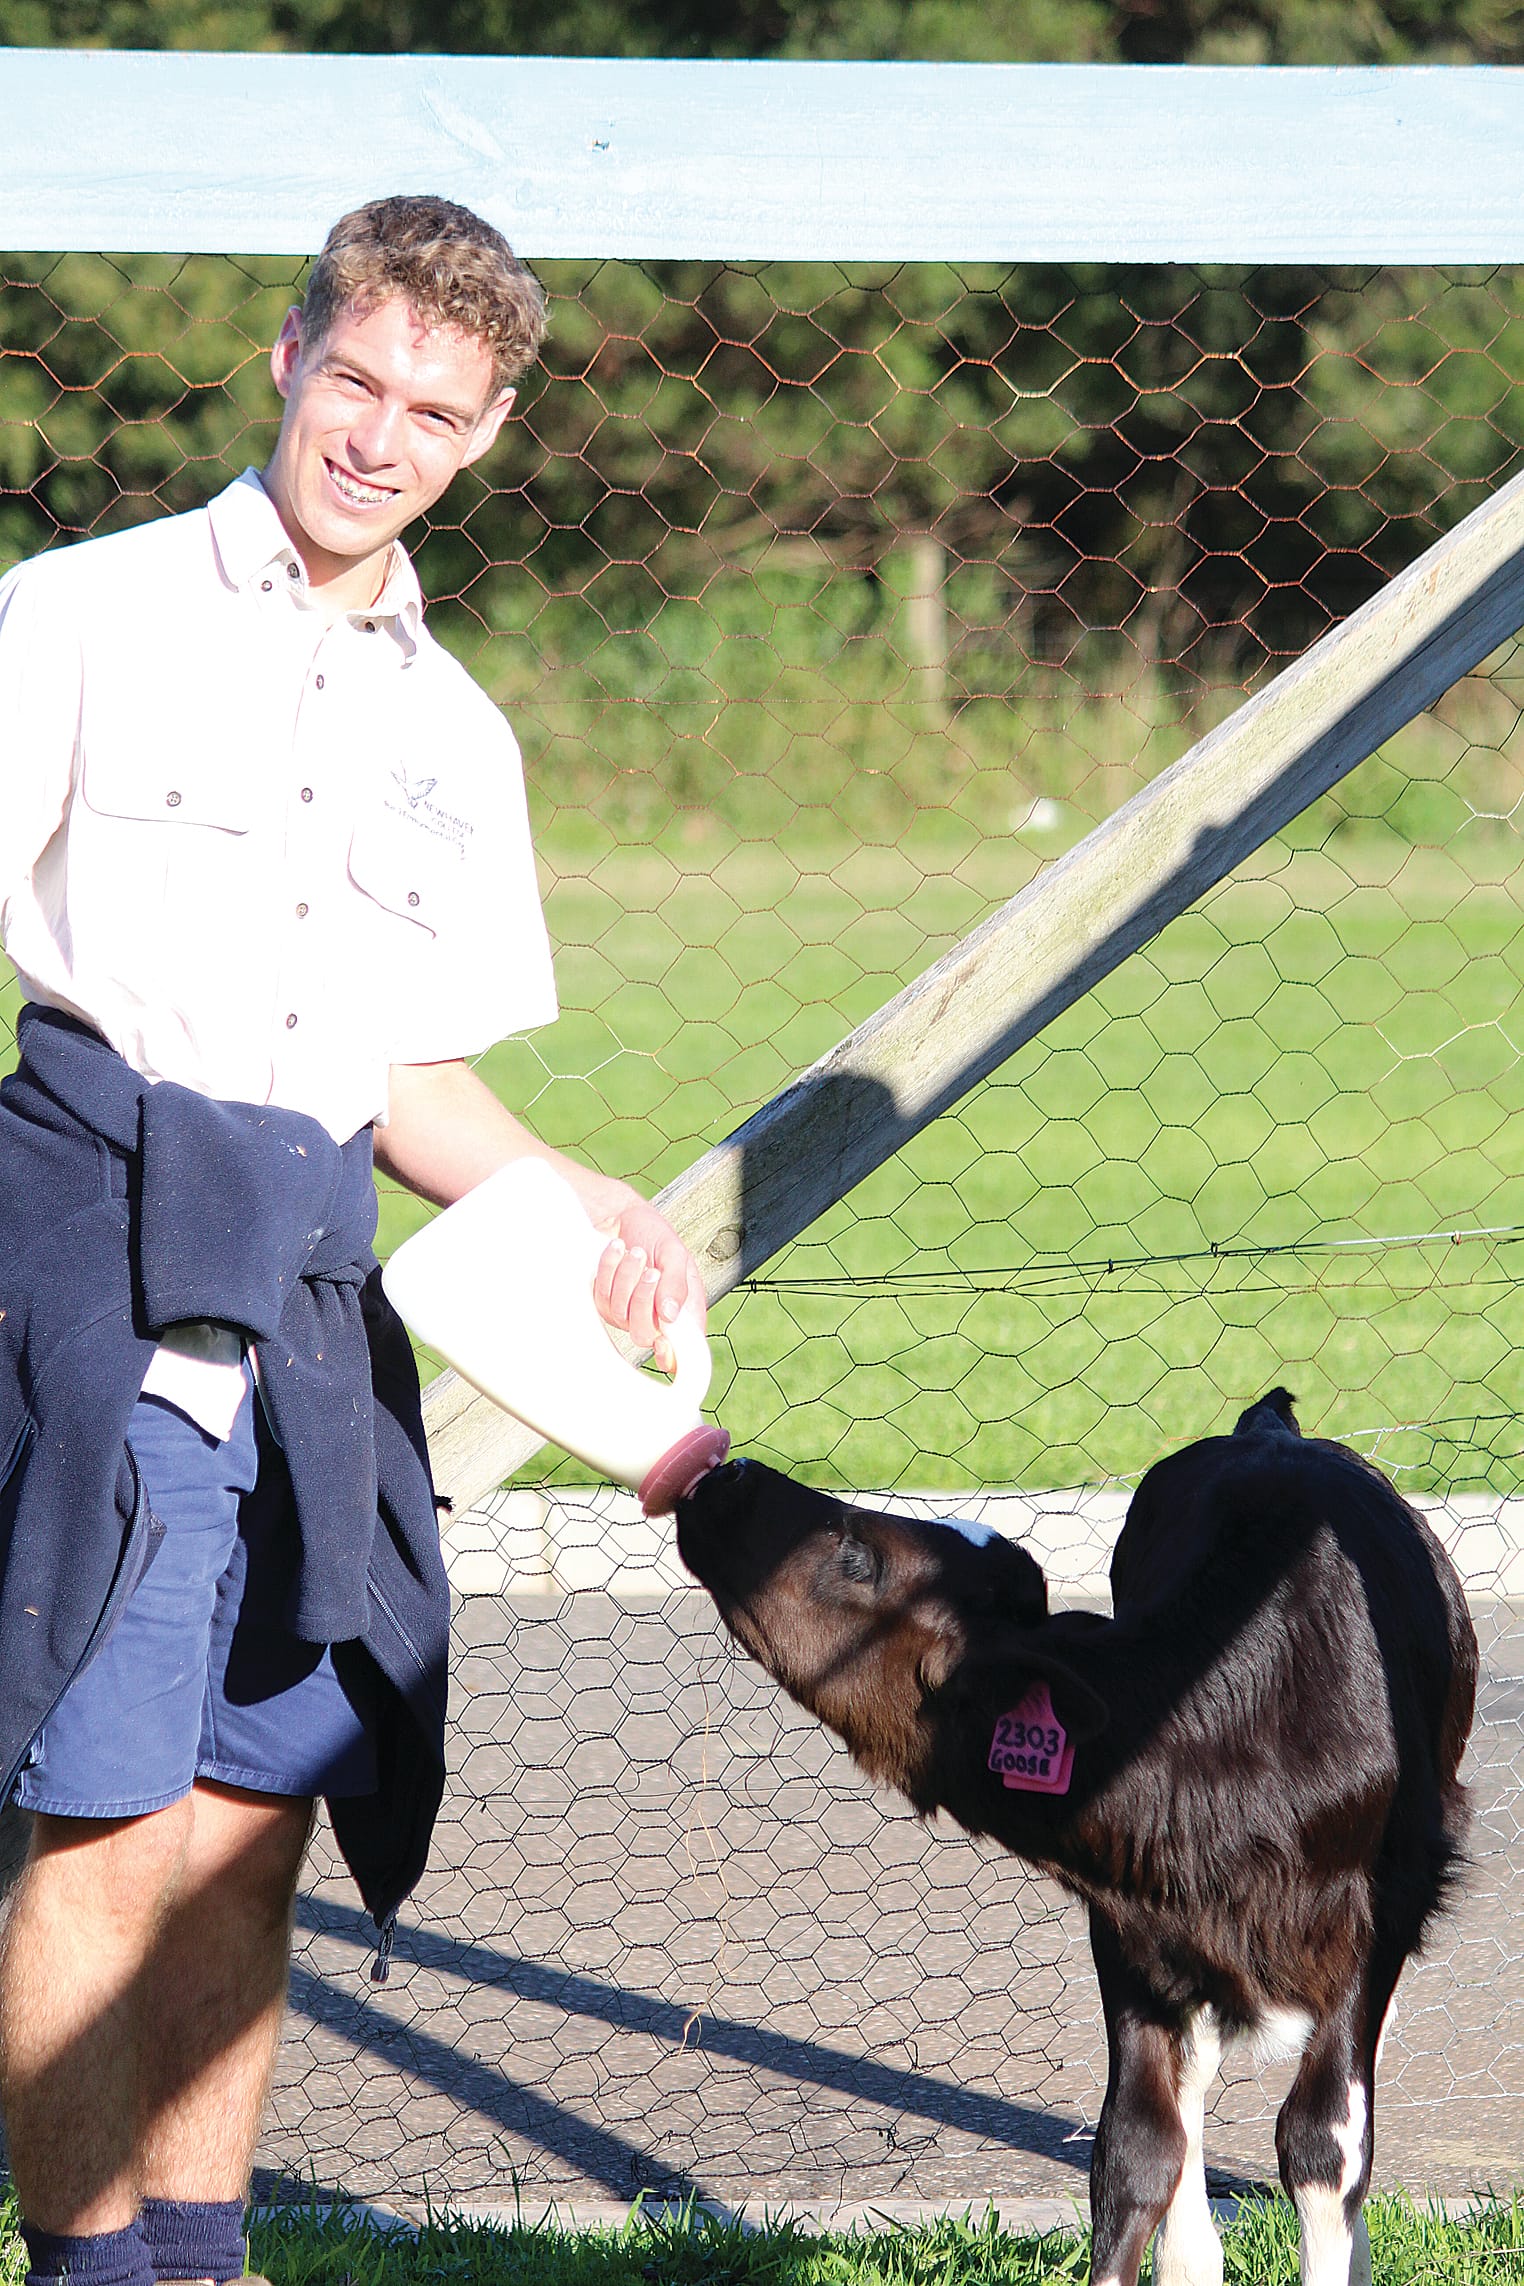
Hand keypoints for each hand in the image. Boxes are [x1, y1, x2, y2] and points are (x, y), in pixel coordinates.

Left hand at [591, 1200, 706, 1373]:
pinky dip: (611, 1269)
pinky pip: (603, 1296)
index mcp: (682, 1312)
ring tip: (635, 1251)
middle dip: (644, 1301)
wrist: (623, 1217)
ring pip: (620, 1314)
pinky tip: (617, 1250)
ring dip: (627, 1277)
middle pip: (643, 1335)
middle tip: (651, 1271)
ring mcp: (626, 1312)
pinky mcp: (604, 1302)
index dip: (672, 1357)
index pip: (680, 1352)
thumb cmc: (654, 1236)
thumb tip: (671, 1315)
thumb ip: (677, 1284)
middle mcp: (654, 1318)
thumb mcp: (675, 1254)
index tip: (663, 1341)